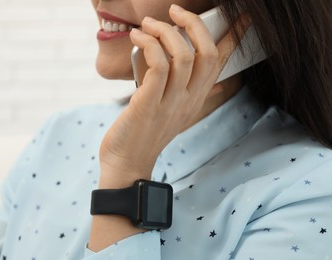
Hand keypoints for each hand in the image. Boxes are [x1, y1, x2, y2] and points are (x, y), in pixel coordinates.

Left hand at [99, 4, 248, 183]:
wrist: (127, 161)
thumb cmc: (146, 133)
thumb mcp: (175, 113)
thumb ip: (192, 96)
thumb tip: (215, 85)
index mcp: (197, 99)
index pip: (221, 64)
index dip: (234, 38)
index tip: (244, 18)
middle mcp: (189, 100)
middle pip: (207, 53)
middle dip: (195, 24)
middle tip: (175, 11)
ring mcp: (171, 103)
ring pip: (182, 56)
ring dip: (164, 31)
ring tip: (147, 24)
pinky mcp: (149, 104)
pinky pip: (158, 66)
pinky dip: (149, 45)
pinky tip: (138, 38)